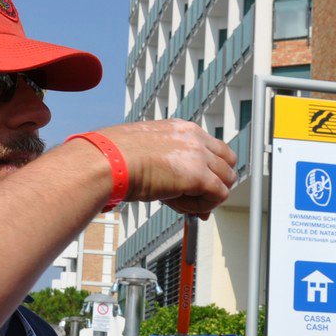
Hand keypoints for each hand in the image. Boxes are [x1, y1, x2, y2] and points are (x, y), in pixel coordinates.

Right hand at [96, 120, 236, 215]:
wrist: (107, 161)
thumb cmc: (116, 159)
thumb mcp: (147, 153)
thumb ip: (168, 166)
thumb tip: (175, 190)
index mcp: (183, 129)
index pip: (214, 149)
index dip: (210, 171)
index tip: (196, 187)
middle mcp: (195, 137)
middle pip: (228, 163)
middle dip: (216, 183)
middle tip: (196, 200)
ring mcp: (198, 155)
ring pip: (227, 180)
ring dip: (208, 196)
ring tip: (180, 203)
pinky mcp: (198, 175)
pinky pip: (218, 195)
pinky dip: (203, 206)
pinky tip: (179, 206)